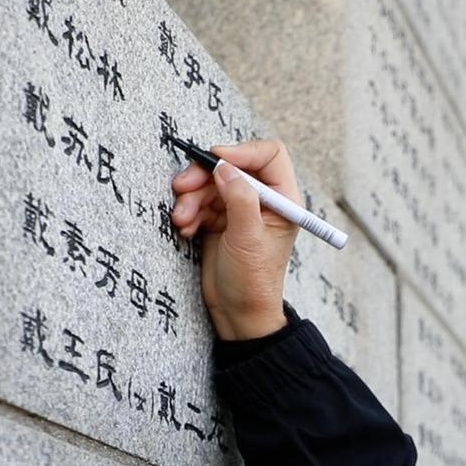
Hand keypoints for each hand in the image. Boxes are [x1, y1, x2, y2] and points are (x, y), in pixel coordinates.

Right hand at [169, 138, 301, 339]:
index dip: (241, 152)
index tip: (216, 160)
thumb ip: (240, 199)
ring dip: (191, 199)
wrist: (237, 313)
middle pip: (232, 166)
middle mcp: (263, 200)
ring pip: (211, 184)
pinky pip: (200, 202)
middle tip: (181, 187)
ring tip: (182, 220)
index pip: (268, 155)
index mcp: (284, 199)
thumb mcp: (248, 238)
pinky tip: (185, 230)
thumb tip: (225, 167)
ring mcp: (240, 209)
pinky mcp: (220, 221)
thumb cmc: (254, 281)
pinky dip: (189, 212)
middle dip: (204, 176)